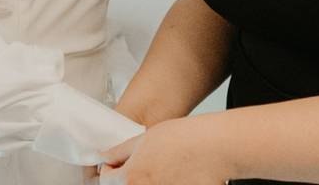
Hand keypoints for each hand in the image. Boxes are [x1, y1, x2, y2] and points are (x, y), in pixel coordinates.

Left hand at [97, 117, 228, 184]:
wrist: (215, 148)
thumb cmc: (183, 139)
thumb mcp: (142, 139)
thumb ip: (118, 152)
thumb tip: (103, 158)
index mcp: (130, 179)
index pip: (105, 181)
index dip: (109, 170)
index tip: (116, 165)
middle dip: (126, 179)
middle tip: (140, 167)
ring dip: (145, 182)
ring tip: (159, 170)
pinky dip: (164, 184)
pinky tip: (172, 176)